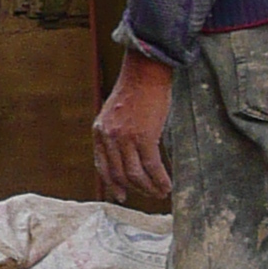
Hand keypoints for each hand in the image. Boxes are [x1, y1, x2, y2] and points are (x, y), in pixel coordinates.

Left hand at [93, 53, 172, 204]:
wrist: (146, 73)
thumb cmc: (136, 91)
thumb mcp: (115, 113)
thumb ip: (115, 133)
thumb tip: (124, 155)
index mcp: (99, 131)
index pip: (103, 165)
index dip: (113, 183)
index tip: (121, 195)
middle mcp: (109, 137)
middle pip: (120, 173)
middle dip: (135, 189)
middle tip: (149, 195)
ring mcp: (125, 137)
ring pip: (135, 174)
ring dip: (149, 188)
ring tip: (160, 193)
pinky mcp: (144, 136)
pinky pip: (152, 166)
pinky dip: (160, 180)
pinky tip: (168, 185)